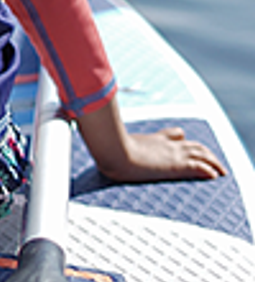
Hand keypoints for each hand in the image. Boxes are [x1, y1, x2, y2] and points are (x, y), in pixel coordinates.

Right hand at [77, 98, 226, 181]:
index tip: (182, 139)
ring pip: (201, 153)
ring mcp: (171, 155)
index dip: (179, 138)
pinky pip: (201, 167)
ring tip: (220, 169)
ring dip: (212, 160)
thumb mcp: (98, 132)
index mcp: (150, 139)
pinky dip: (210, 170)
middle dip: (201, 150)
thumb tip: (62, 105)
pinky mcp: (177, 166)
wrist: (112, 154)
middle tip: (210, 158)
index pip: (171, 135)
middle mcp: (163, 145)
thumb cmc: (104, 144)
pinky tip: (216, 175)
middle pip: (189, 143)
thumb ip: (85, 119)